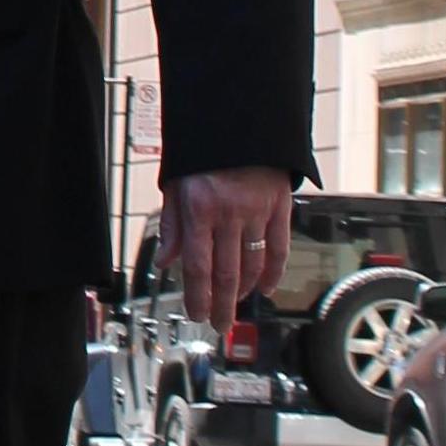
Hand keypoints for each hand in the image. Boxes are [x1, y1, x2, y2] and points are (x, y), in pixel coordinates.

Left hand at [159, 165, 293, 330]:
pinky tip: (265, 289)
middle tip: (219, 325)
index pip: (197, 265)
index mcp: (198, 208)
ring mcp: (257, 211)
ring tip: (236, 307)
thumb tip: (165, 261)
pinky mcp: (280, 207)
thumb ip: (172, 224)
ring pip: (253, 264)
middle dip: (222, 305)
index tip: (197, 315)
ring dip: (245, 292)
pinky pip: (280, 248)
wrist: (239, 119)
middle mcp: (229, 213)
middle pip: (227, 272)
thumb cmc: (201, 151)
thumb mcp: (175, 183)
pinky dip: (273, 272)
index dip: (198, 295)